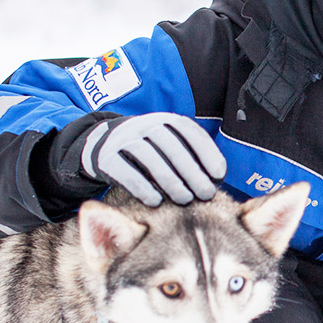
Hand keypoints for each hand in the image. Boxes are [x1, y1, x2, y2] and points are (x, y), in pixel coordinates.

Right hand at [79, 113, 225, 205]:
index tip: (219, 175)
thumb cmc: (151, 152)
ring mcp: (123, 139)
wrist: (104, 146)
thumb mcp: (171, 146)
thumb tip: (218, 178)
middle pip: (170, 145)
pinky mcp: (106, 157)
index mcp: (165, 120)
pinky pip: (124, 171)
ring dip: (169, 180)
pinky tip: (156, 201)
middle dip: (191, 171)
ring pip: (148, 156)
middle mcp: (144, 125)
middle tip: (205, 194)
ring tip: (185, 200)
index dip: (206, 152)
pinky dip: (141, 187)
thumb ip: (193, 156)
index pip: (188, 131)